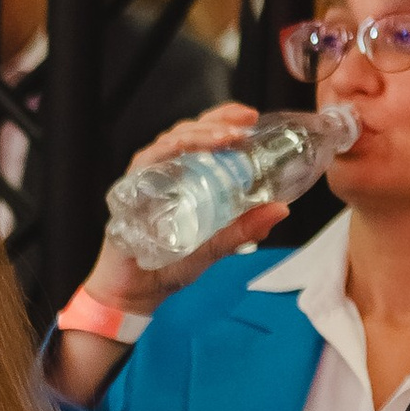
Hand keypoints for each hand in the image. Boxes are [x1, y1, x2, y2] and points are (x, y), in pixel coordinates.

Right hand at [88, 100, 264, 313]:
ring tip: (226, 138)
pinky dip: (165, 151)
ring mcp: (145, 179)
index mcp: (185, 177)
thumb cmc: (171, 265)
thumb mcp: (217, 246)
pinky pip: (145, 162)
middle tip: (244, 124)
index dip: (224, 120)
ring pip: (169, 141)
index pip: (203, 137)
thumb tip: (281, 209)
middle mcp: (164, 172)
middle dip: (216, 121)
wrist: (137, 293)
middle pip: (187, 131)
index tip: (250, 117)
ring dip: (198, 135)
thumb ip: (244, 229)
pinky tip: (183, 148)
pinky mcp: (128, 191)